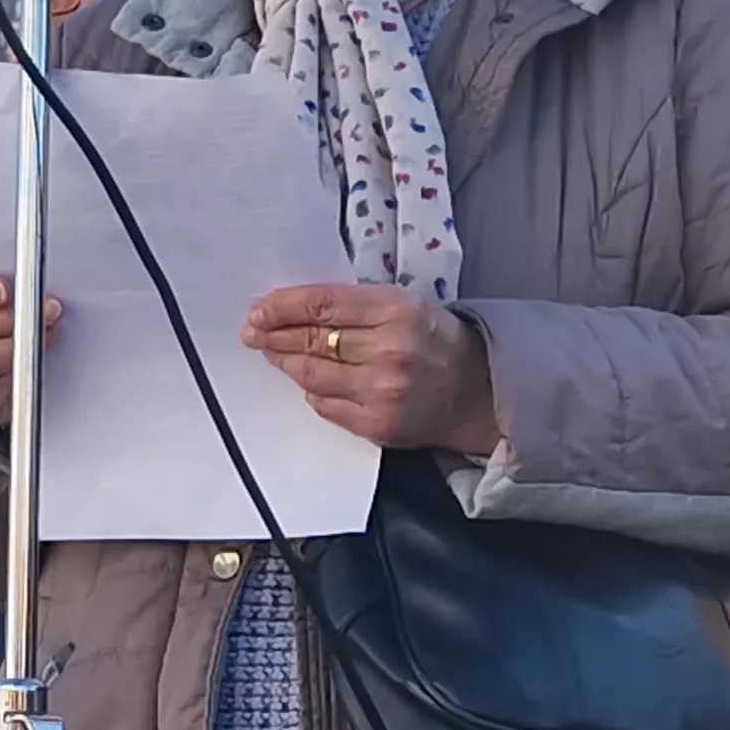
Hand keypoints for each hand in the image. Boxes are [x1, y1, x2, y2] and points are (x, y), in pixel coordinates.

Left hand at [243, 284, 497, 451]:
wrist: (476, 392)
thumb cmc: (436, 341)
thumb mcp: (404, 304)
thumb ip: (355, 304)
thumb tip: (295, 309)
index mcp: (397, 311)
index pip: (322, 305)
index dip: (282, 307)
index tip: (259, 310)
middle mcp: (389, 352)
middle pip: (311, 341)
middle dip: (274, 335)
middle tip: (254, 332)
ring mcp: (381, 392)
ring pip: (312, 375)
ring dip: (286, 362)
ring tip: (274, 353)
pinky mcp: (376, 424)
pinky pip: (325, 405)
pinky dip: (313, 390)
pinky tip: (309, 380)